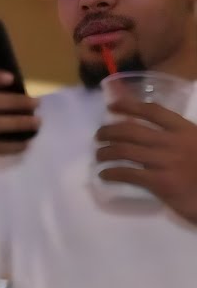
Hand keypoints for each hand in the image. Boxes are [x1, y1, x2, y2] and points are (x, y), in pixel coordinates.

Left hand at [96, 98, 196, 223]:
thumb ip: (181, 138)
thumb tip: (154, 134)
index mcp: (187, 130)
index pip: (153, 111)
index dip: (129, 105)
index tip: (112, 106)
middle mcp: (174, 142)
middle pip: (132, 130)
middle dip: (109, 130)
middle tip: (99, 136)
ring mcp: (167, 162)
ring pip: (125, 150)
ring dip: (106, 151)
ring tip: (99, 155)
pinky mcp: (161, 182)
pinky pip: (128, 173)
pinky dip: (111, 172)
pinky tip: (105, 175)